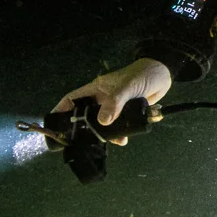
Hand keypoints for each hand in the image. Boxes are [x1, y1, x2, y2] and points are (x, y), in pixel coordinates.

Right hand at [54, 59, 170, 145]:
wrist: (163, 76)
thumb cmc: (142, 75)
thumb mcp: (127, 87)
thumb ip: (115, 103)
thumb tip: (102, 122)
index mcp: (96, 89)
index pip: (73, 99)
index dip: (61, 110)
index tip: (53, 123)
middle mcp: (102, 99)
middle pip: (85, 116)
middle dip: (82, 129)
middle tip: (79, 142)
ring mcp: (113, 108)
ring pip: (101, 124)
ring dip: (104, 134)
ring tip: (109, 141)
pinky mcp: (125, 115)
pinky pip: (117, 128)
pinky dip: (119, 134)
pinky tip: (123, 140)